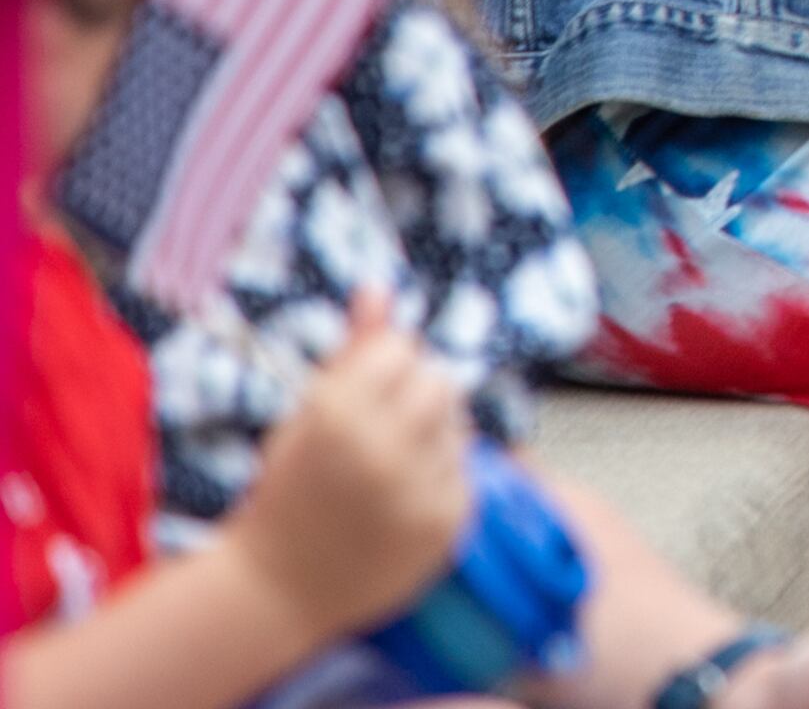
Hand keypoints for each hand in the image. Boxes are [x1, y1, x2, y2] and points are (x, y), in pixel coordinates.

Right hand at [234, 288, 471, 639]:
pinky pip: (464, 472)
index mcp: (338, 416)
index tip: (366, 394)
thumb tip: (379, 286)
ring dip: (432, 438)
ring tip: (389, 469)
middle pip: (439, 383)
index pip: (401, 350)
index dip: (385, 368)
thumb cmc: (287, 494)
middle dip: (416, 396)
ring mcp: (419, 490)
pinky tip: (402, 501)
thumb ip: (352, 352)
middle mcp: (383, 450)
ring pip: (457, 426)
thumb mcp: (306, 418)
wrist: (278, 588)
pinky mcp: (447, 524)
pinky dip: (441, 479)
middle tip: (383, 430)